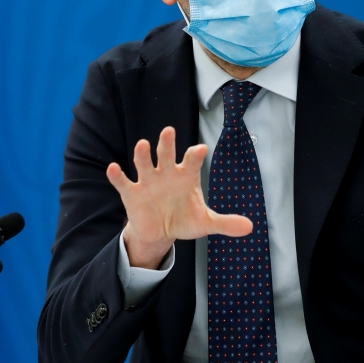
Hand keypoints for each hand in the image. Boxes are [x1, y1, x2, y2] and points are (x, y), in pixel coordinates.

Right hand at [106, 126, 252, 268]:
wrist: (160, 231)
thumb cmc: (184, 219)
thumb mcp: (205, 223)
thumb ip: (225, 223)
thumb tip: (250, 227)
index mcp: (186, 175)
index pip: (192, 160)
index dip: (195, 154)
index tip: (201, 149)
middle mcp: (166, 173)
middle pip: (166, 154)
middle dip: (167, 144)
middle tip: (168, 131)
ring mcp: (148, 181)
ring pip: (144, 163)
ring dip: (143, 155)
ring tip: (143, 145)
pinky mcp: (132, 193)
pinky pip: (124, 182)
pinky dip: (118, 176)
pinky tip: (113, 168)